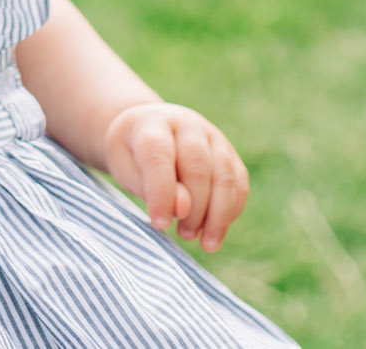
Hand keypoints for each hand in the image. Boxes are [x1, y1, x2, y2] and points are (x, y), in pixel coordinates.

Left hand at [102, 101, 248, 251]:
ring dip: (218, 215)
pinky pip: (239, 181)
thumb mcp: (126, 169)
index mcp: (152, 123)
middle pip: (198, 166)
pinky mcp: (229, 151)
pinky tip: (216, 230)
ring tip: (205, 242)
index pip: (159, 156)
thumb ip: (150, 187)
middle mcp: (186, 124)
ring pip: (225, 175)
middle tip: (183, 234)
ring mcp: (212, 135)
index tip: (160, 224)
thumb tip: (183, 208)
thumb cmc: (132, 155)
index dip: (161, 193)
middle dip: (194, 208)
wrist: (146, 130)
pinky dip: (231, 210)